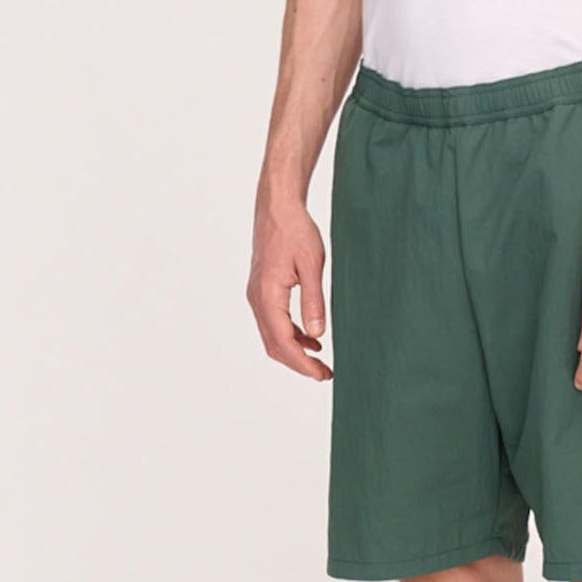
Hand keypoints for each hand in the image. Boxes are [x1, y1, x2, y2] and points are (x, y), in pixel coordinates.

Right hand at [248, 197, 332, 380]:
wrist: (277, 207)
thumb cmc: (296, 231)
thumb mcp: (313, 265)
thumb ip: (314, 301)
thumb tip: (317, 335)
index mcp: (267, 295)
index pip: (283, 342)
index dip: (303, 363)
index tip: (322, 374)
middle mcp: (256, 299)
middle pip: (274, 345)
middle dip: (298, 363)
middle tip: (324, 374)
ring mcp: (256, 295)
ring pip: (272, 335)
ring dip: (294, 351)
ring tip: (320, 361)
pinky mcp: (262, 290)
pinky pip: (273, 322)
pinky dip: (290, 335)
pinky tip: (311, 338)